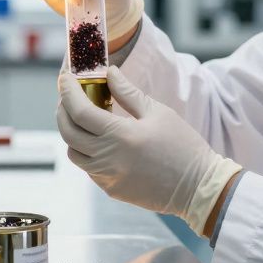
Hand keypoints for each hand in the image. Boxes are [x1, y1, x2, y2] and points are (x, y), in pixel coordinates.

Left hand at [57, 67, 240, 233]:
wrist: (199, 187)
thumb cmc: (183, 146)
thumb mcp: (157, 113)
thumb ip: (128, 92)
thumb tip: (108, 73)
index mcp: (120, 136)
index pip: (79, 110)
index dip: (68, 91)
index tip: (64, 78)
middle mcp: (108, 159)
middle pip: (68, 132)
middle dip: (62, 110)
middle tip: (68, 96)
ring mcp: (107, 177)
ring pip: (74, 153)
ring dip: (72, 133)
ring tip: (84, 119)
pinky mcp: (111, 190)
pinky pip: (89, 168)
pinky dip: (88, 152)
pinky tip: (102, 141)